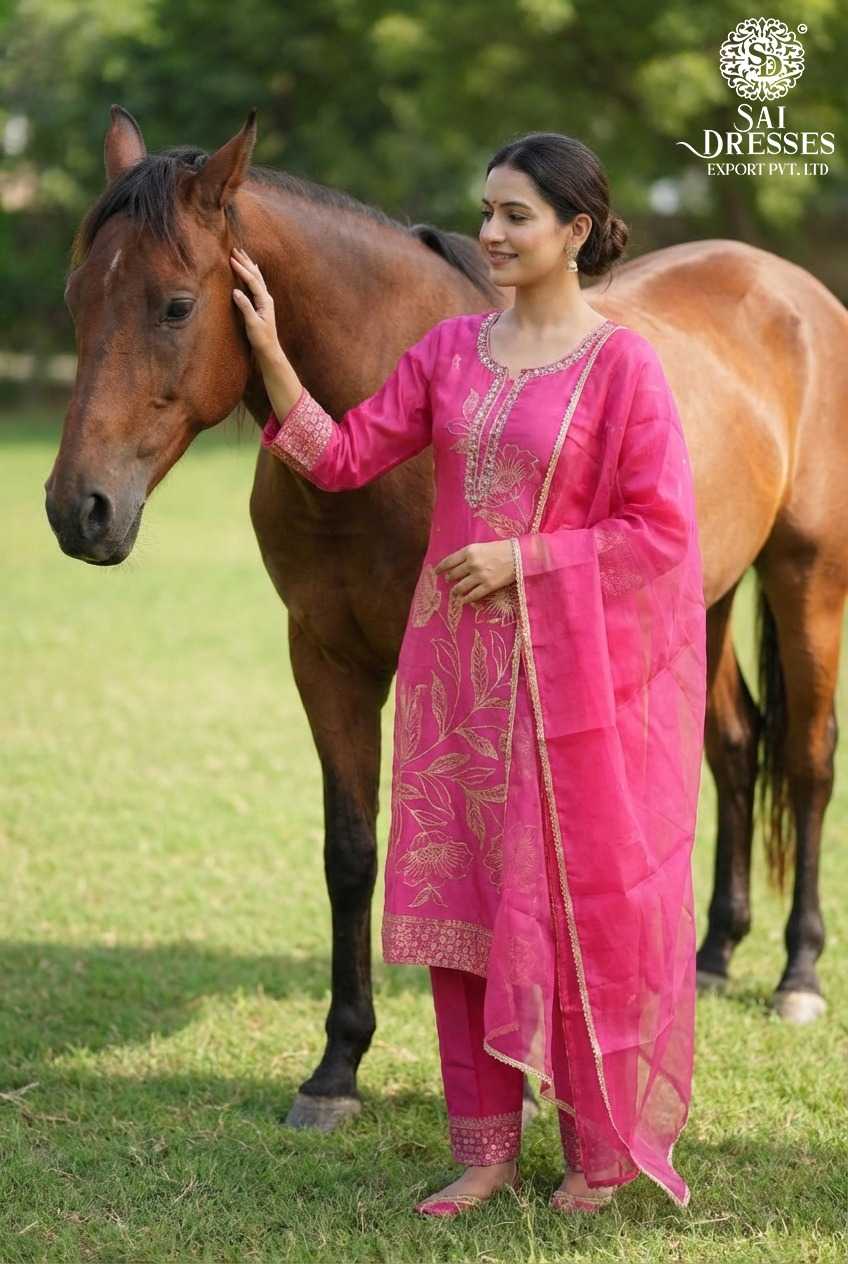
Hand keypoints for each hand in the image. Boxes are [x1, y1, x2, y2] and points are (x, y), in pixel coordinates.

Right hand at [230, 246, 282, 363]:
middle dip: (245, 262)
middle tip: (235, 249)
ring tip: (241, 254)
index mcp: (265, 301)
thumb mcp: (252, 324)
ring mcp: (265, 300)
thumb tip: (235, 291)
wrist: (269, 349)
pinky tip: (252, 269)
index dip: (242, 270)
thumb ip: (245, 307)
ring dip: (249, 265)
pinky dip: (252, 274)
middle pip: (256, 275)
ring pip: (257, 277)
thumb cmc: (261, 339)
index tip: (231, 259)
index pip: (252, 281)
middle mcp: (266, 298)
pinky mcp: (262, 304)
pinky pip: (256, 284)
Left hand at [435, 540, 515, 603]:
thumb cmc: (501, 548)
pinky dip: (466, 599)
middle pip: (453, 575)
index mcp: (469, 551)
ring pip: (460, 587)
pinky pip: (473, 595)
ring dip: (456, 590)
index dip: (440, 567)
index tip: (436, 572)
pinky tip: (464, 600)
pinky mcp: (488, 586)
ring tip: (455, 592)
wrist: (520, 555)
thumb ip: (469, 555)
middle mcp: (472, 564)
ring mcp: (479, 576)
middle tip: (448, 580)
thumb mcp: (481, 546)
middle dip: (449, 578)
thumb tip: (458, 565)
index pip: (449, 561)